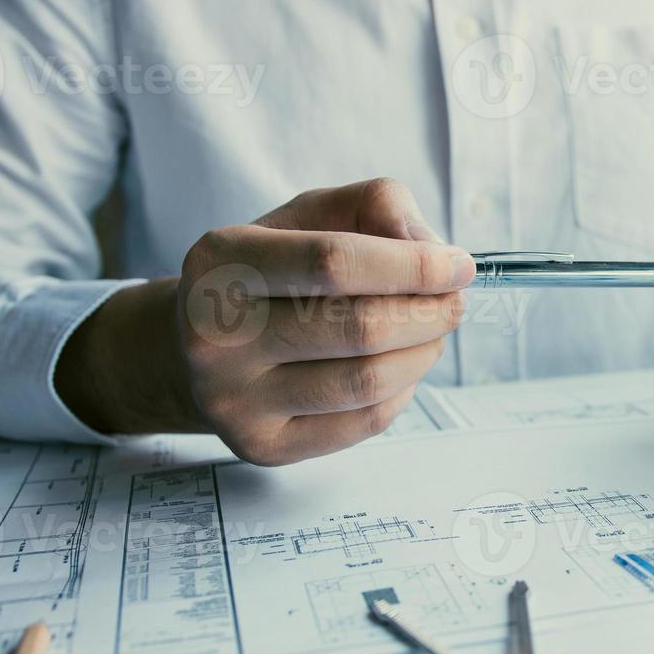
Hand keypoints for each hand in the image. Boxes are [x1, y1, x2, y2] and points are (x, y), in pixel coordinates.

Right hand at [56, 179, 473, 464]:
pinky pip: (362, 423)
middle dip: (429, 312)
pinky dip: (401, 392)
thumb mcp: (307, 216)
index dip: (413, 266)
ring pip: (367, 382)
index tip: (459, 266)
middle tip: (454, 301)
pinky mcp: (262, 447)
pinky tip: (398, 368)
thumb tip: (431, 249)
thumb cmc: (267, 275)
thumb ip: (374, 206)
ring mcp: (235, 400)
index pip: (334, 263)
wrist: (194, 351)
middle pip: (359, 328)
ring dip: (423, 353)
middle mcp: (216, 336)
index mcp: (221, 264)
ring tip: (430, 331)